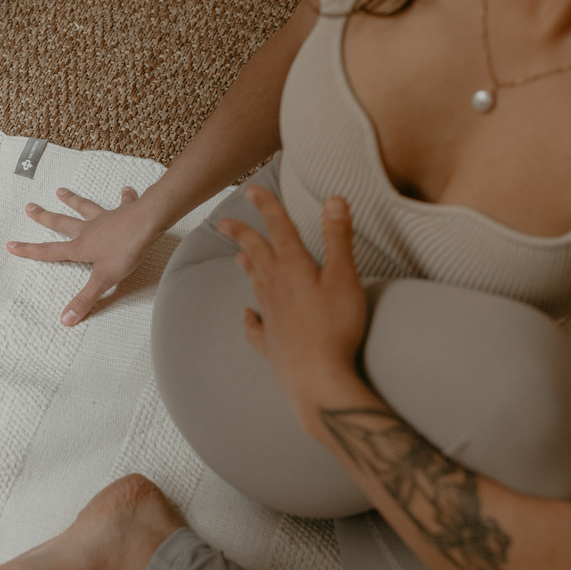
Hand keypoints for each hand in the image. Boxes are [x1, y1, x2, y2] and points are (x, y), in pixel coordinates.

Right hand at [6, 185, 166, 325]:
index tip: (10, 245)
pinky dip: (125, 197)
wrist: (148, 223)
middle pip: (62, 223)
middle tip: (29, 207)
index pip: (50, 251)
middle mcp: (89, 230)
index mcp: (81, 247)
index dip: (29, 250)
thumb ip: (85, 299)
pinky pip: (124, 202)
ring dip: (72, 200)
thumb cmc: (126, 251)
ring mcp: (106, 218)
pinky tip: (125, 190)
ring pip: (85, 207)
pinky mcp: (125, 212)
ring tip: (60, 191)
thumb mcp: (104, 279)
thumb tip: (65, 319)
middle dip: (44, 217)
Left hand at [217, 187, 368, 416]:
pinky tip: (245, 316)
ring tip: (238, 256)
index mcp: (294, 269)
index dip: (267, 206)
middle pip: (258, 255)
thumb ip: (338, 238)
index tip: (251, 189)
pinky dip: (249, 319)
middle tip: (225, 222)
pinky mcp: (270, 344)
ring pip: (255, 285)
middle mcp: (275, 289)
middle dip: (243, 234)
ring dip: (247, 268)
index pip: (279, 229)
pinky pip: (255, 328)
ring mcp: (270, 318)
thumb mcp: (345, 278)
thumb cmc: (336, 328)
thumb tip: (334, 198)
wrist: (318, 381)